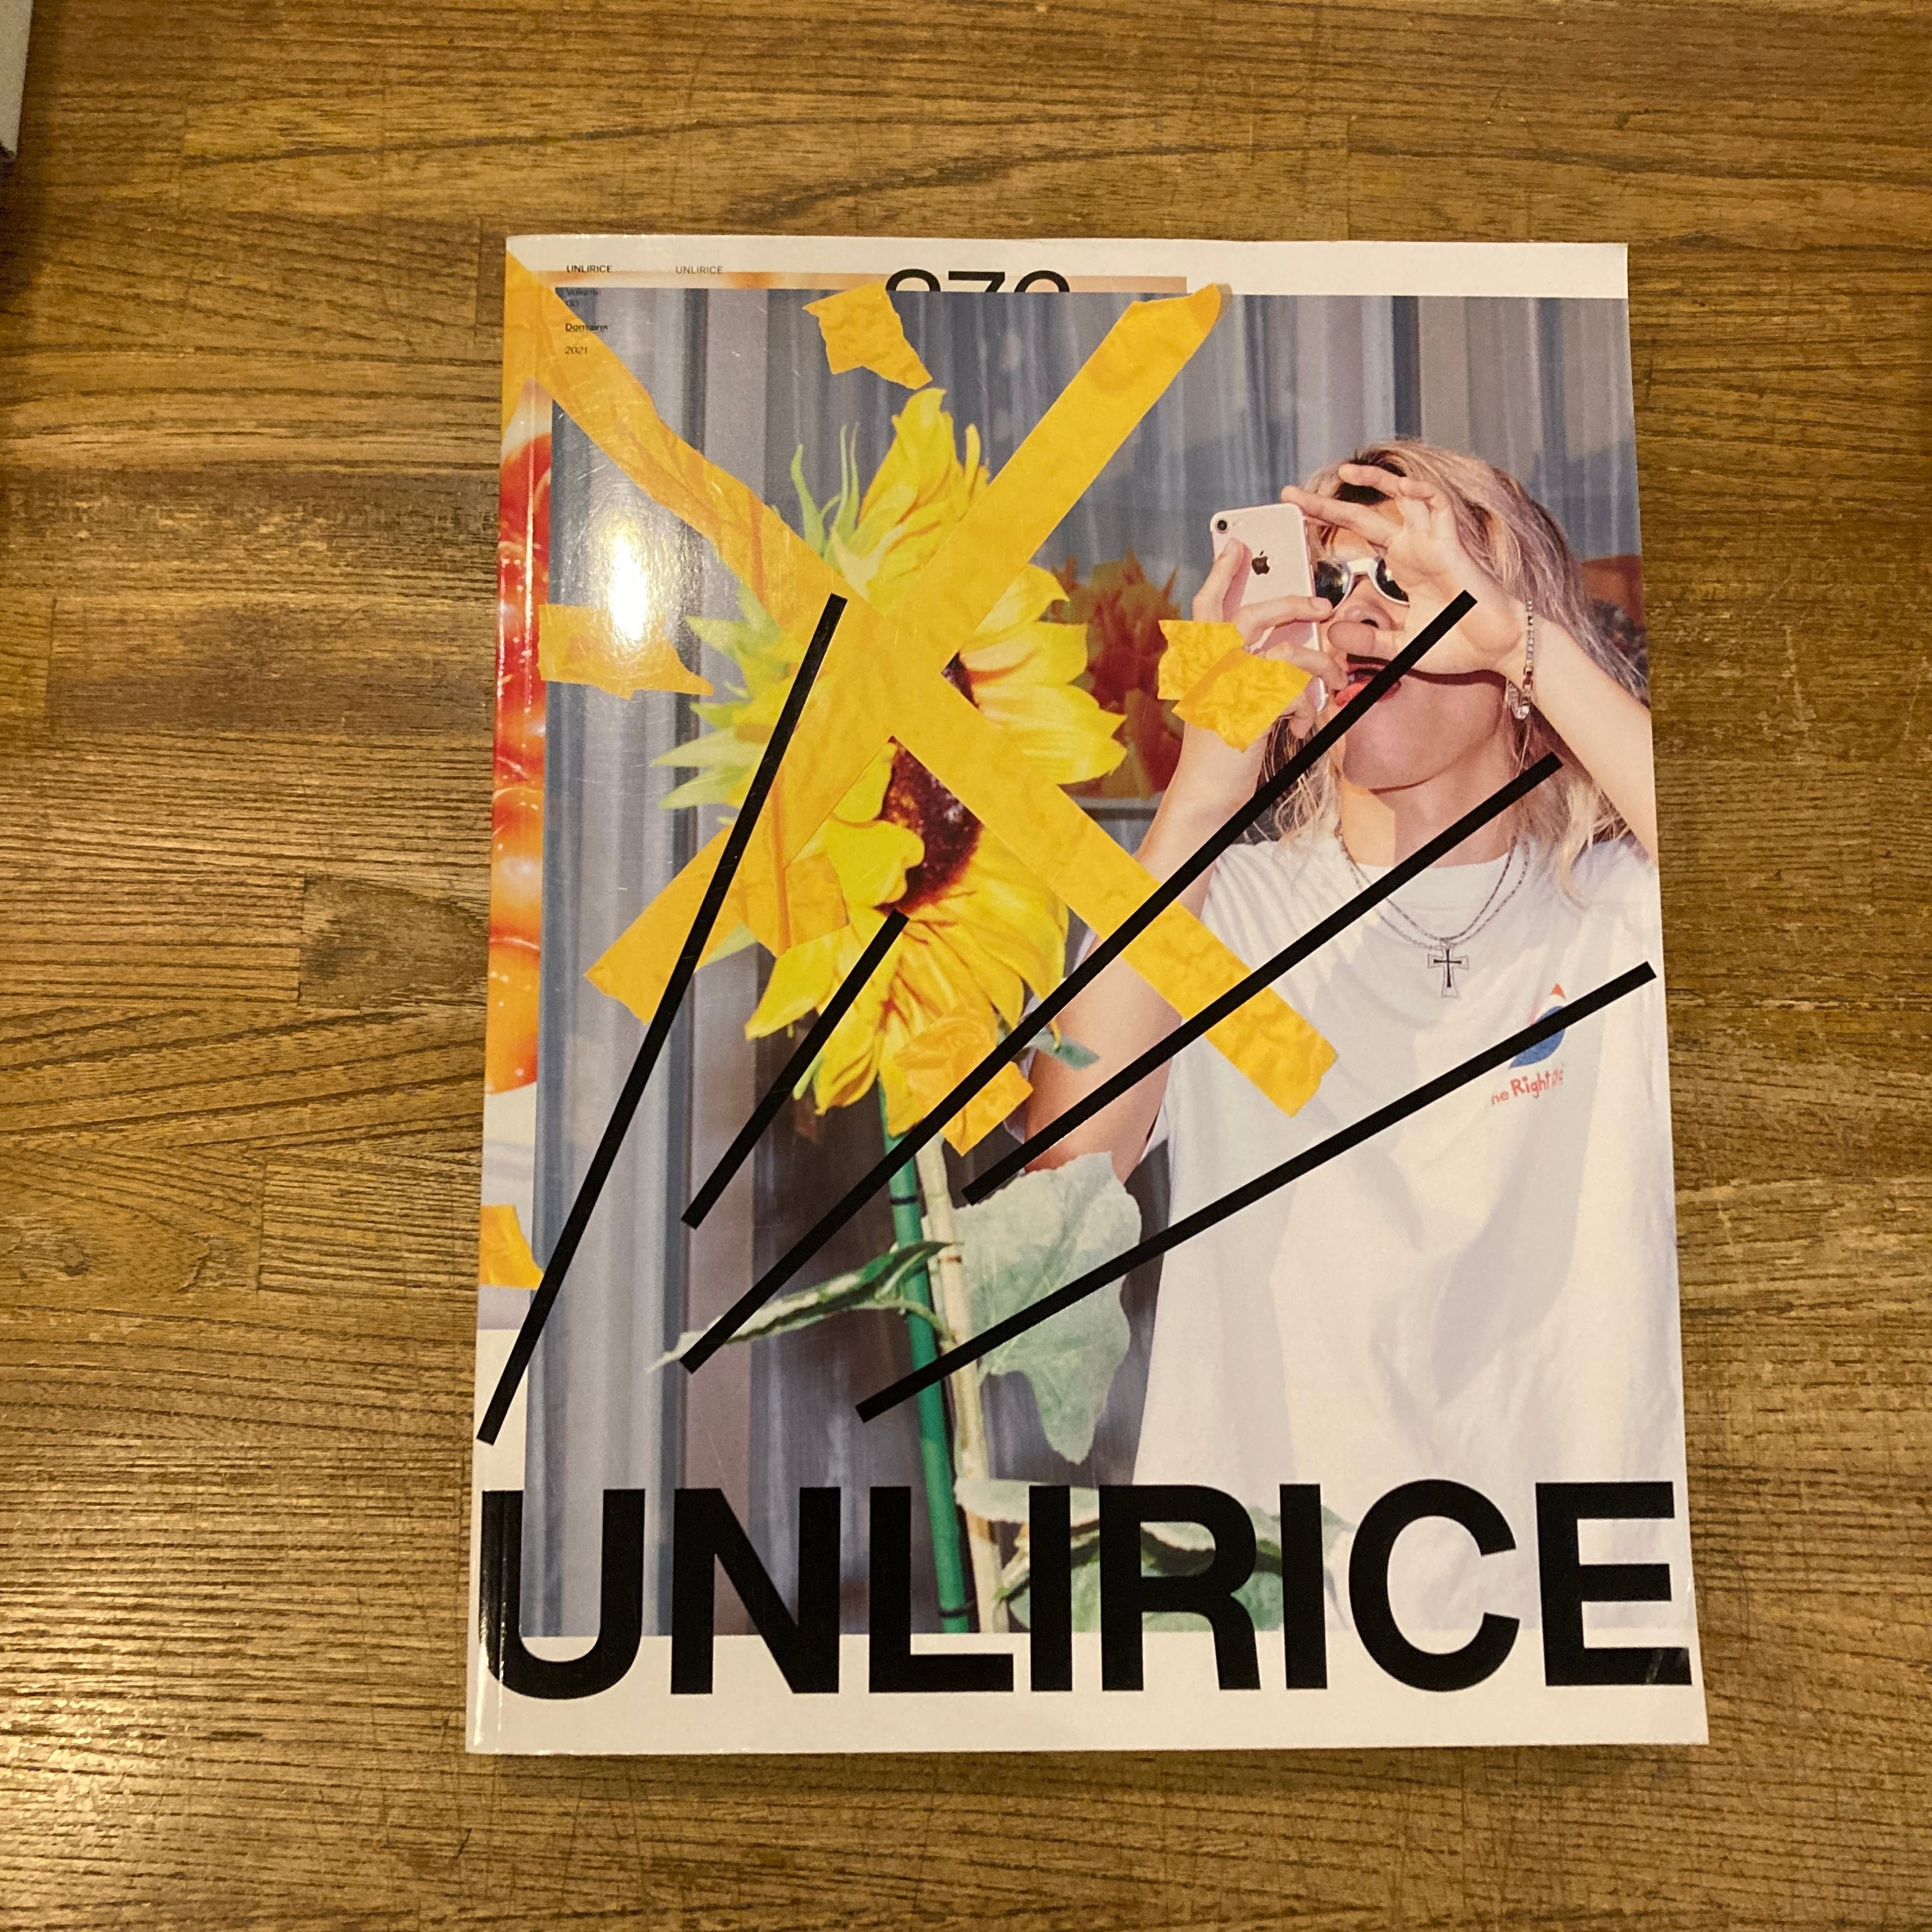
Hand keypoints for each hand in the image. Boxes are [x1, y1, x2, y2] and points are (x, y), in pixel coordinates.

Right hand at [1191, 536, 1345, 733]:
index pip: (1205, 606)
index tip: (1236, 542)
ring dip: (1320, 667)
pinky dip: (1305, 709)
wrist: (1206, 793)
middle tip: (1321, 604)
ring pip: (1286, 654)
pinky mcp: (1247, 716)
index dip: (1220, 573)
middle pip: (1251, 617)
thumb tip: (1285, 638)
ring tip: (1334, 680)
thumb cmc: (1220, 745)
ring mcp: (1225, 691)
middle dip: (1292, 604)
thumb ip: (1242, 666)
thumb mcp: (1224, 698)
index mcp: (1197, 661)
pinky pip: (1294, 694)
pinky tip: (1301, 726)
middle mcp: (1206, 670)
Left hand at [1278, 465, 1529, 678]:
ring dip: (1377, 481)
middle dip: (1328, 502)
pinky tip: (1402, 485)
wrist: (1498, 650)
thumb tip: (1333, 631)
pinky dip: (1422, 492)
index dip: (1327, 525)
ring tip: (1345, 471)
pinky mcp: (1454, 546)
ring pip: (1405, 496)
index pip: (1358, 536)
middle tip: (1290, 494)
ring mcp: (1434, 543)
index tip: (1296, 519)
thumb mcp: (1401, 646)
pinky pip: (1439, 507)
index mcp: (1403, 566)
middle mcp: (1415, 548)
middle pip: (1366, 515)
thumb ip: (1368, 640)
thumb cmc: (1458, 645)